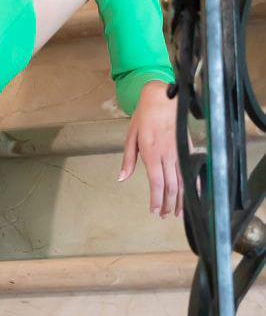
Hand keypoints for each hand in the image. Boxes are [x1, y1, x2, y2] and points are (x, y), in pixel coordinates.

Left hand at [117, 81, 190, 218]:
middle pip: (170, 186)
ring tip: (176, 212)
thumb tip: (121, 178)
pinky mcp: (189, 149)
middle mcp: (167, 155)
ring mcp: (180, 152)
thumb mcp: (130, 137)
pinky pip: (194, 171)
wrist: (163, 99)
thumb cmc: (144, 117)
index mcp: (151, 152)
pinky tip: (193, 196)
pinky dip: (194, 185)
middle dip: (167, 204)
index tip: (154, 211)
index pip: (156, 182)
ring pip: (183, 181)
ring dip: (180, 199)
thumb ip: (128, 160)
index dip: (156, 199)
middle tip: (163, 215)